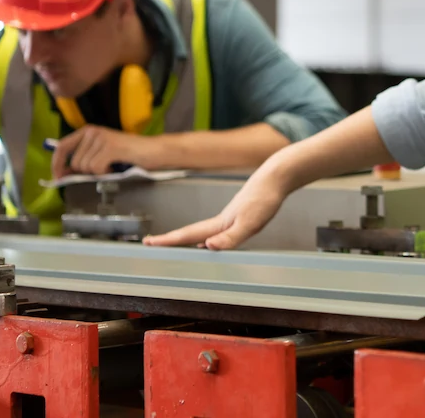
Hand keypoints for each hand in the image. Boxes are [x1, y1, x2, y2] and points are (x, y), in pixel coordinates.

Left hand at [51, 126, 156, 177]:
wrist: (154, 151)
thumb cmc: (129, 154)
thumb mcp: (102, 153)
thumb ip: (83, 158)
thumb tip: (63, 172)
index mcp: (88, 131)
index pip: (62, 146)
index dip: (57, 164)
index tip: (58, 178)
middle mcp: (93, 131)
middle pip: (75, 162)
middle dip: (86, 172)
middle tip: (102, 170)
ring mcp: (102, 138)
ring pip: (85, 167)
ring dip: (98, 172)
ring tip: (112, 166)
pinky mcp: (111, 147)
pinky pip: (96, 168)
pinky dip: (105, 173)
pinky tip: (115, 167)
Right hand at [143, 167, 287, 249]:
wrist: (276, 178)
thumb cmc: (265, 199)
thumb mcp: (250, 223)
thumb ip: (230, 237)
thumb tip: (207, 246)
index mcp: (219, 224)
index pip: (188, 235)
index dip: (168, 240)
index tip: (148, 242)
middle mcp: (220, 221)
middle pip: (189, 233)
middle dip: (170, 239)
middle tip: (150, 243)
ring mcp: (227, 218)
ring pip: (201, 232)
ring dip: (184, 239)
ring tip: (171, 245)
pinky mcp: (238, 216)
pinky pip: (214, 231)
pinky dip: (204, 238)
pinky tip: (207, 242)